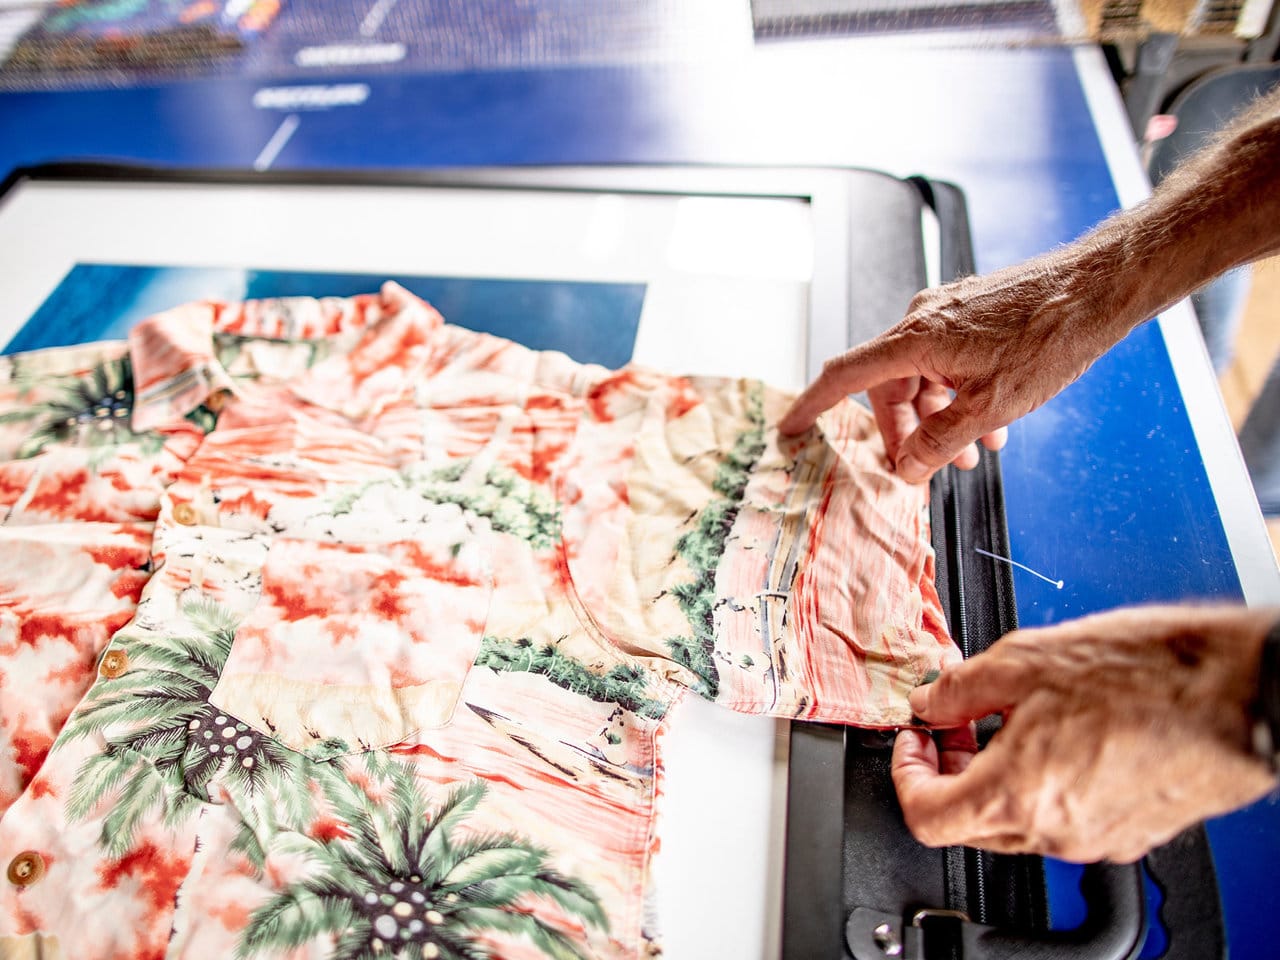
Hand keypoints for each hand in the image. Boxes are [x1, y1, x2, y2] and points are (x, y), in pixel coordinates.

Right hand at [778, 255, 1134, 481]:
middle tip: (927, 469)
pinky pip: (947, 364)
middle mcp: (922, 321)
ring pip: (923, 380)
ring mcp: (947, 315)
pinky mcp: (970, 315)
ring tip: (974, 453)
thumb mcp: (992, 405)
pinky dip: (960, 398)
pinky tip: (992, 426)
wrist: (1097, 288)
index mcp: (915, 339)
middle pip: (890, 388)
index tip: (791, 428)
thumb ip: (941, 441)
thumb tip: (908, 467)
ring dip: (941, 421)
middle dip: (908, 434)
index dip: (813, 405)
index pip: (845, 376)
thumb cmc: (1051, 335)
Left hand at [891, 605, 1277, 862]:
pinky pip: (1068, 817)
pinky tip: (1060, 731)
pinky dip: (1045, 781)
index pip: (925, 815)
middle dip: (950, 770)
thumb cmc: (1151, 673)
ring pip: (1019, 822)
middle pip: (969, 823)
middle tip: (956, 722)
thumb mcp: (1028, 659)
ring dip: (997, 774)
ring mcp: (1099, 838)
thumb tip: (928, 700)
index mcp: (1018, 795)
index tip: (916, 738)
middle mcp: (1057, 832)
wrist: (1245, 690)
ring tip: (1010, 717)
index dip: (906, 772)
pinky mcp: (1134, 829)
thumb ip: (961, 687)